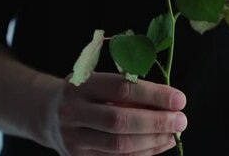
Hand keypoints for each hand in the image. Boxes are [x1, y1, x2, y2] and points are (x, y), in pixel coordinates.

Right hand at [43, 72, 187, 155]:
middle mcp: (73, 112)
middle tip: (181, 120)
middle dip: (156, 122)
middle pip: (120, 121)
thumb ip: (128, 88)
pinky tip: (160, 144)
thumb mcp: (98, 80)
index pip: (121, 89)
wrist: (47, 113)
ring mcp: (73, 139)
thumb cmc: (85, 92)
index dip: (153, 95)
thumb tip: (170, 102)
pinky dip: (143, 153)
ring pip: (119, 145)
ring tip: (174, 133)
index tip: (179, 99)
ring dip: (153, 141)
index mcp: (80, 85)